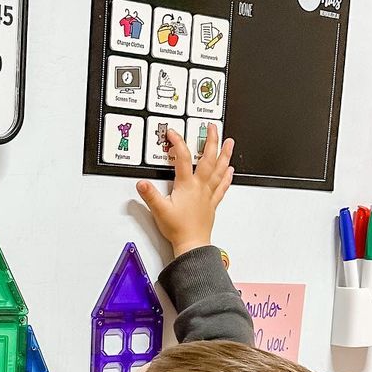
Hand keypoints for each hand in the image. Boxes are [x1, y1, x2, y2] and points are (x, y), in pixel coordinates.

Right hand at [136, 128, 234, 258]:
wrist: (192, 244)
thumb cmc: (178, 229)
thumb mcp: (159, 210)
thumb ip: (150, 195)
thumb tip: (142, 183)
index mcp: (187, 185)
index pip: (182, 158)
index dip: (177, 142)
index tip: (172, 133)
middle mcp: (200, 186)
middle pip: (208, 158)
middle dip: (211, 141)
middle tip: (213, 128)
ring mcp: (208, 194)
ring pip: (219, 170)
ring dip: (225, 155)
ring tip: (229, 143)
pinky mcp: (212, 203)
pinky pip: (222, 186)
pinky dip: (227, 176)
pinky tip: (230, 170)